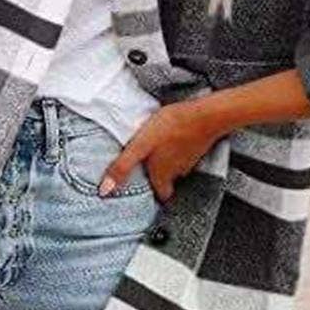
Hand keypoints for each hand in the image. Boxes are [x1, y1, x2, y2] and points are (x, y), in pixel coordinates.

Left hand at [98, 99, 223, 201]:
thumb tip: (104, 190)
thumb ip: (123, 167)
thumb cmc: (170, 128)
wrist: (206, 114)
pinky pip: (184, 154)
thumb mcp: (140, 146)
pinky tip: (170, 139)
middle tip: (146, 168)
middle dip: (157, 177)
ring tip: (156, 151)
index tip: (143, 192)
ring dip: (167, 162)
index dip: (152, 196)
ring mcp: (190, 160)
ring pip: (176, 168)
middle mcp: (178, 173)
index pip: (160, 196)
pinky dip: (177, 150)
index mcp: (163, 176)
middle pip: (167, 182)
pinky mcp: (197, 147)